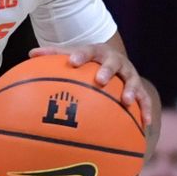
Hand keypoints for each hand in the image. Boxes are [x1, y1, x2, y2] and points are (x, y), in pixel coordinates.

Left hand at [29, 43, 153, 127]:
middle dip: (107, 71)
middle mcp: (115, 61)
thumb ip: (53, 55)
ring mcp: (129, 74)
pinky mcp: (140, 88)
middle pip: (112, 63)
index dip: (80, 56)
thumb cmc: (87, 61)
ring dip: (130, 90)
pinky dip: (146, 110)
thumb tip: (30, 53)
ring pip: (132, 81)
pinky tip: (145, 125)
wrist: (114, 60)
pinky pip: (145, 100)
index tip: (71, 62)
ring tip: (126, 102)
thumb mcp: (73, 55)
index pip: (88, 51)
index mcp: (97, 51)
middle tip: (100, 80)